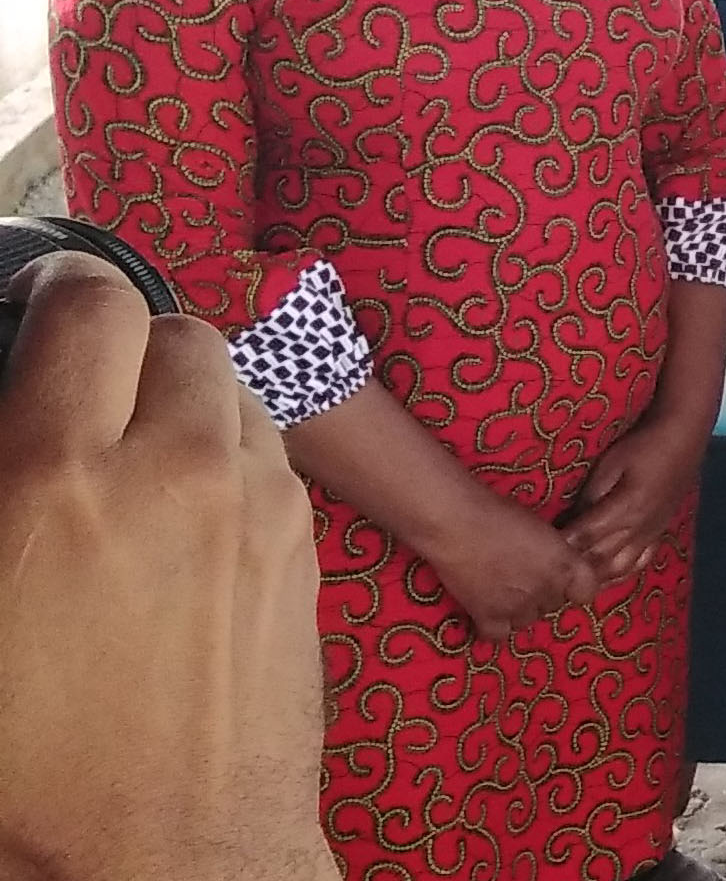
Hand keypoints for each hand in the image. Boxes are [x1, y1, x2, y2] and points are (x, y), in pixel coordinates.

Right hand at [0, 251, 332, 880]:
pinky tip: (183, 506)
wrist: (163, 858)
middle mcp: (174, 471)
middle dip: (124, 346)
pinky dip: (228, 453)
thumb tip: (22, 421)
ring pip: (233, 385)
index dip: (55, 291)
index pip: (84, 305)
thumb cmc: (31, 766)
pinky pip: (268, 452)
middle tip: (79, 391)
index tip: (35, 307)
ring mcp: (256, 503)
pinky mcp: (304, 544)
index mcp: (58, 478)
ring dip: (183, 397)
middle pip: (172, 329)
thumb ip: (5, 481)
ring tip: (130, 452)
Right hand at [425, 492, 595, 642]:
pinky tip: (488, 613)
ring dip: (519, 610)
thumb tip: (552, 566)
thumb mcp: (542, 529)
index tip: (563, 581)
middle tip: (523, 578)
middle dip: (543, 594)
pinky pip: (498, 636)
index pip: (586, 592)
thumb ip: (554, 553)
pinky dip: (495, 628)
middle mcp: (548, 589)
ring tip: (503, 591)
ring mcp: (518, 606)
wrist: (458, 521)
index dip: (574, 588)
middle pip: (553, 605)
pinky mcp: (488, 616)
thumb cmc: (500, 513)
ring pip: (528, 621)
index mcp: (566, 564)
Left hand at [561, 407, 711, 593]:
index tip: (533, 553)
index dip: (558, 548)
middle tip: (543, 575)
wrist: (684, 436)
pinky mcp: (658, 533)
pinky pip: (639, 564)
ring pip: (619, 569)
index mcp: (625, 508)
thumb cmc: (643, 444)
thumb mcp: (611, 463)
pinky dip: (620, 575)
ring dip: (593, 579)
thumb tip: (569, 522)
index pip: (583, 537)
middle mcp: (639, 528)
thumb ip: (590, 495)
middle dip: (571, 570)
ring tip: (569, 581)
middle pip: (599, 560)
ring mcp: (651, 534)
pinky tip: (603, 577)